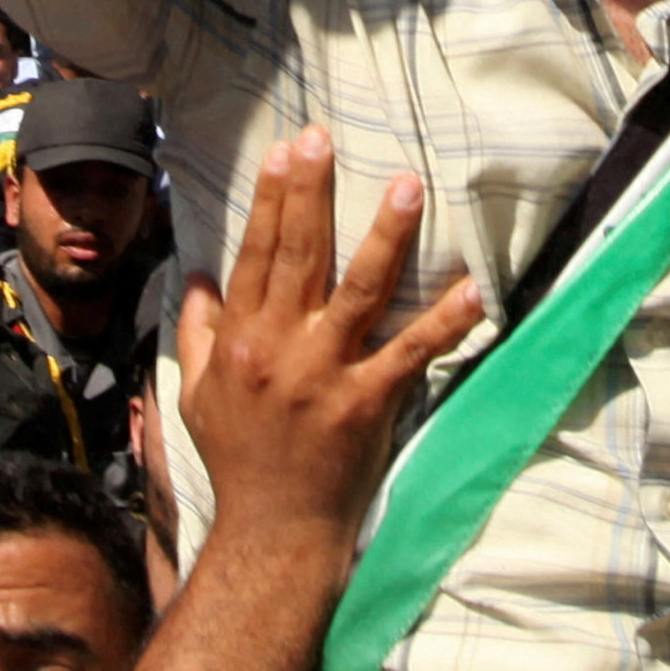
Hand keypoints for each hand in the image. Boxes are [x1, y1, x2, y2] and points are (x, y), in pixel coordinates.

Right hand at [182, 128, 481, 563]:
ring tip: (408, 186)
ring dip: (386, 236)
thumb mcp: (197, 396)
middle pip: (299, 255)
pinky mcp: (366, 404)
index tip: (287, 151)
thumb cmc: (238, 462)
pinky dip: (444, 323)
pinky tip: (472, 291)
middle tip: (325, 137)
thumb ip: (198, 333)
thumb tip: (197, 278)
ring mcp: (324, 376)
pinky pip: (410, 354)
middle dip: (312, 192)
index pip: (257, 254)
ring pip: (358, 291)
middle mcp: (279, 350)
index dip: (273, 199)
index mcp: (240, 341)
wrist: (272, 533)